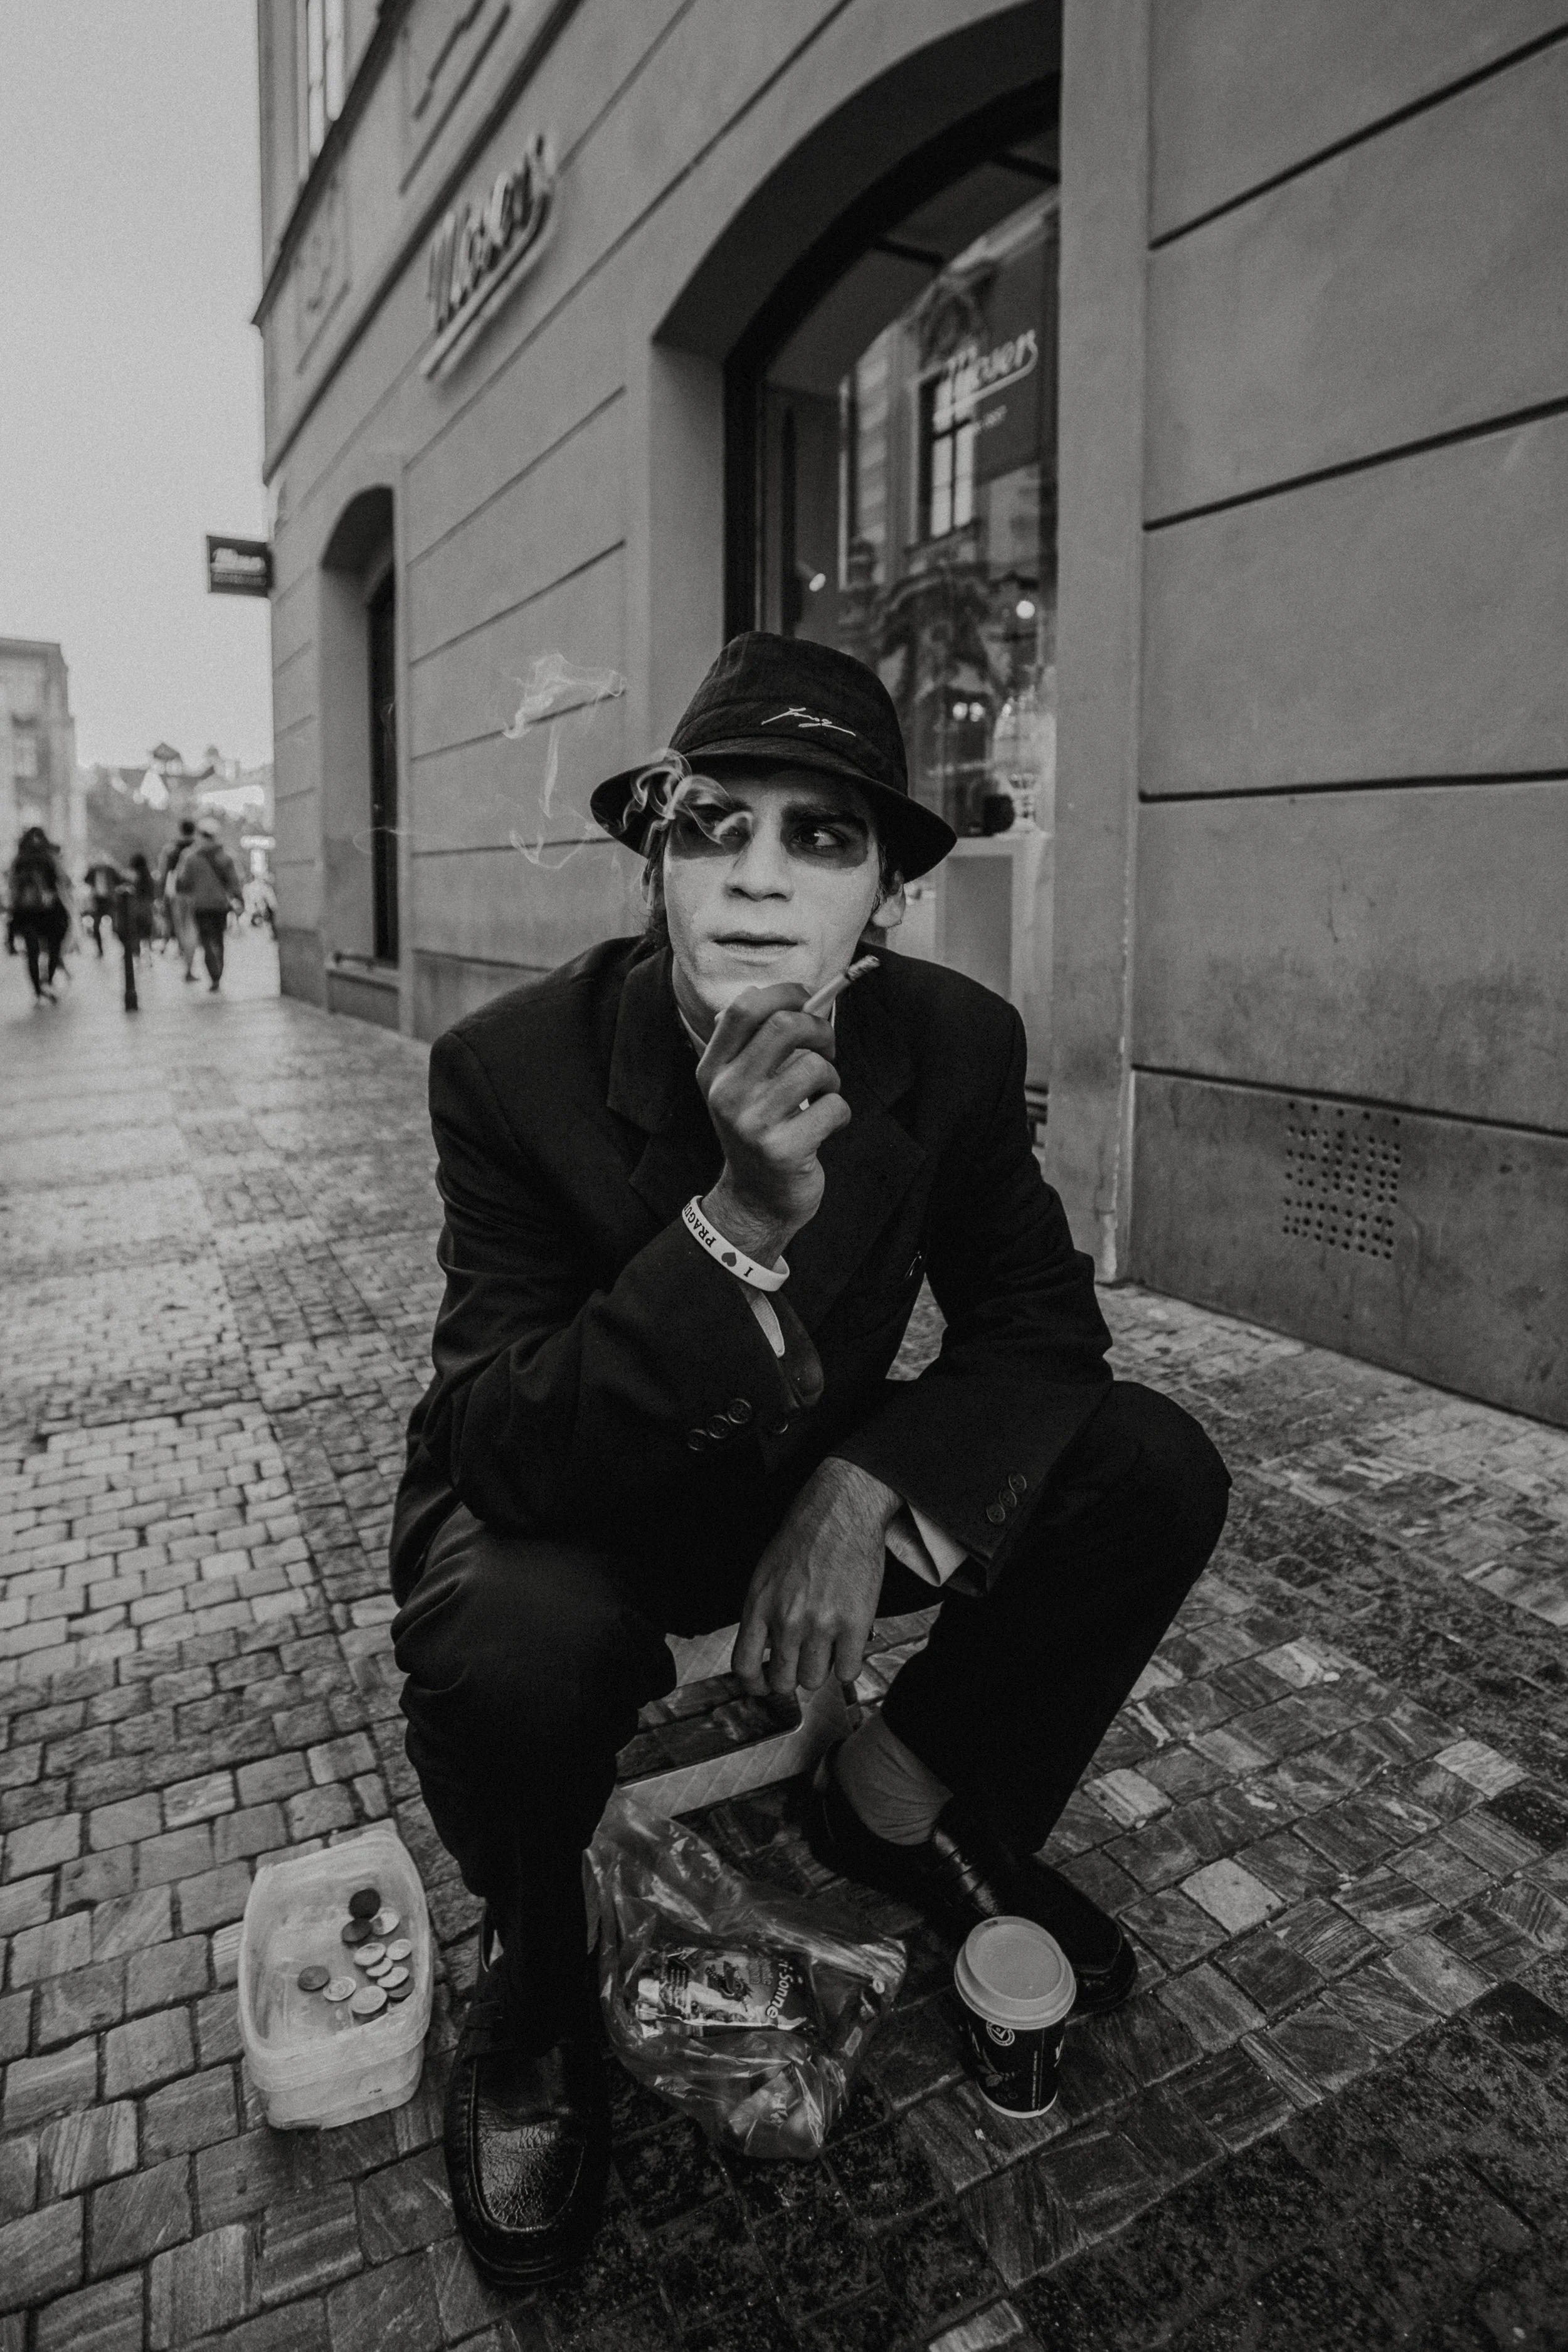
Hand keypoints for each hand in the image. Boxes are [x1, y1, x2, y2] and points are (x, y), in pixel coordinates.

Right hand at [696, 983, 849, 1262]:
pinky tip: (823, 1127)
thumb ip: (754, 1044)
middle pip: (785, 1026)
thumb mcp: (740, 1086)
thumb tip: (789, 997)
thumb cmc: (760, 1130)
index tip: (809, 1001)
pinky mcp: (783, 1149)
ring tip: (821, 1096)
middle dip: (820, 1030)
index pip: (745, 1008)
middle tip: (825, 1049)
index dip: (787, 994)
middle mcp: (726, 1092)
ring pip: (814, 1067)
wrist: (756, 1199)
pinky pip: (833, 1107)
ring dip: (831, 1078)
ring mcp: (752, 1122)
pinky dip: (839, 1113)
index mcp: (713, 1069)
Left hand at [732, 1458, 900, 1697]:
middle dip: (790, 1679)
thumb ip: (762, 1614)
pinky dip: (847, 1666)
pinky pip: (847, 1671)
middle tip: (801, 1666)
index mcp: (758, 1606)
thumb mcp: (766, 1574)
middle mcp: (786, 1620)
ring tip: (826, 1650)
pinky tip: (847, 1649)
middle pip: (782, 1681)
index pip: (745, 1667)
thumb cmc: (804, 1537)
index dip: (755, 1685)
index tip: (764, 1685)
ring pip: (814, 1680)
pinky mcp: (855, 1623)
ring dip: (820, 1671)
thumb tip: (766, 1651)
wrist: (841, 1511)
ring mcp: (821, 1624)